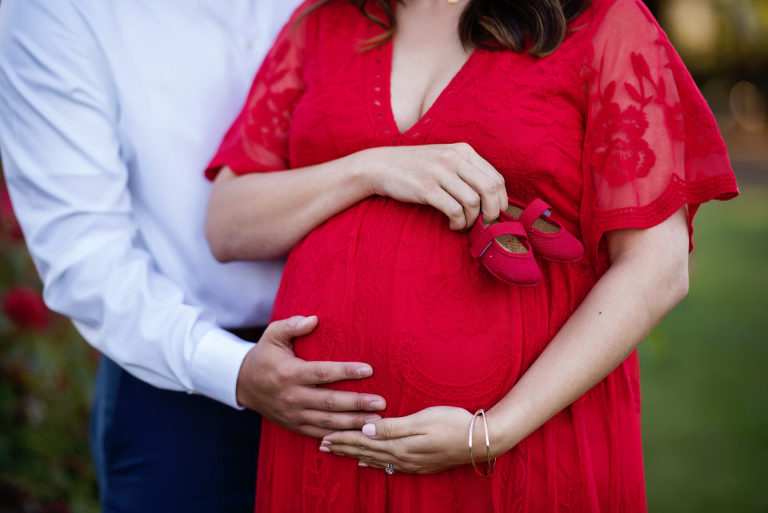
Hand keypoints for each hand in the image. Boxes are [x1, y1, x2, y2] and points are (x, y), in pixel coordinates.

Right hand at [236, 315, 386, 437]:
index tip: (369, 370)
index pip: (322, 373)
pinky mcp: (294, 425)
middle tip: (381, 403)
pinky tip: (357, 435)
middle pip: (330, 402)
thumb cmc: (265, 355)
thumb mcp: (272, 334)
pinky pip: (318, 434)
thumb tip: (314, 319)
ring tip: (376, 421)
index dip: (346, 371)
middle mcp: (292, 396)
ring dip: (353, 423)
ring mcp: (293, 414)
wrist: (242, 384)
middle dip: (357, 403)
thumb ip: (292, 325)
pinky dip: (339, 436)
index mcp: (289, 373)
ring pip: (327, 422)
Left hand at [320, 406, 481, 473]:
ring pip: (374, 460)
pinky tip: (366, 464)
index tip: (324, 436)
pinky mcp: (420, 464)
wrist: (482, 440)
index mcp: (400, 445)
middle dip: (343, 448)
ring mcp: (411, 463)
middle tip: (321, 445)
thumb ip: (393, 427)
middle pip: (365, 452)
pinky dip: (372, 463)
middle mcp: (402, 457)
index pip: (364, 442)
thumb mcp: (423, 419)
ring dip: (354, 456)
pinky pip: (388, 465)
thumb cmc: (454, 422)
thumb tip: (366, 429)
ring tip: (337, 453)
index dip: (344, 438)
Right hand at [356, 143, 506, 230]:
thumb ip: (467, 171)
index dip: (501, 200)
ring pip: (473, 202)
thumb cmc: (415, 167)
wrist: (380, 166)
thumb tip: (492, 198)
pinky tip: (451, 225)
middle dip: (492, 212)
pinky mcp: (426, 188)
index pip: (496, 177)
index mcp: (463, 151)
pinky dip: (458, 223)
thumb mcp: (444, 159)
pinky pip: (454, 210)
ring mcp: (439, 172)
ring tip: (462, 225)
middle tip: (485, 224)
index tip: (495, 214)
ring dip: (471, 220)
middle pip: (490, 189)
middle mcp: (454, 158)